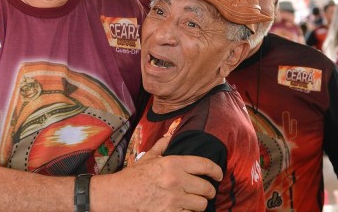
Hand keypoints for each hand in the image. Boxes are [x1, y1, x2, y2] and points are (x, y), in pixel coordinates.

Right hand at [94, 136, 223, 211]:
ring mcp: (174, 199)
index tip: (218, 175)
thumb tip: (173, 132)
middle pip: (207, 188)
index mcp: (173, 163)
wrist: (118, 195)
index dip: (216, 171)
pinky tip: (184, 209)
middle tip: (206, 192)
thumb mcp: (148, 158)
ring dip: (199, 204)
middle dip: (209, 191)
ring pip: (201, 204)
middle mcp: (176, 180)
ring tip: (193, 202)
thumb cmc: (133, 177)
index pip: (205, 165)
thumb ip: (163, 145)